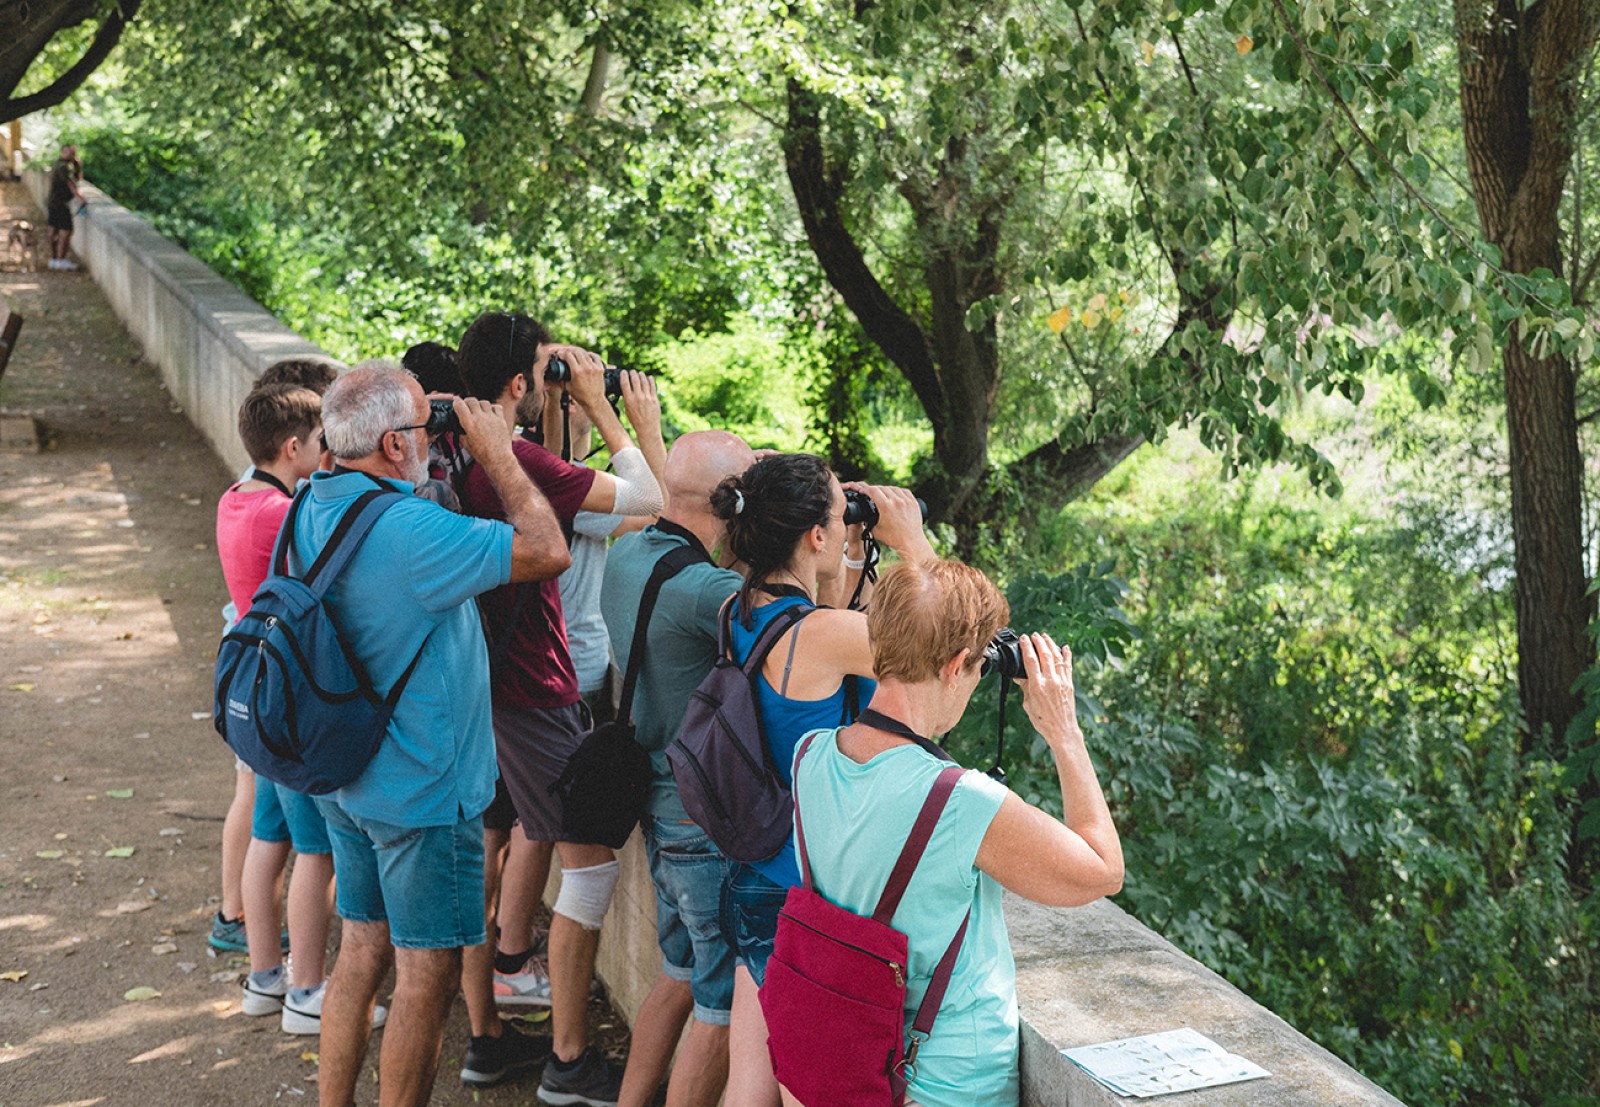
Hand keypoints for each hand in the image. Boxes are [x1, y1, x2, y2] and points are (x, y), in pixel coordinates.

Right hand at [454, 396, 511, 460]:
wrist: (498, 458)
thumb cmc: (482, 454)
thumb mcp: (466, 445)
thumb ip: (460, 435)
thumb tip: (456, 431)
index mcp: (469, 423)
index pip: (459, 405)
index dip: (456, 402)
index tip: (456, 402)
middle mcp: (480, 417)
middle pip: (471, 400)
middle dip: (467, 402)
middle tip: (467, 406)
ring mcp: (491, 417)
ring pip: (484, 402)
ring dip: (480, 405)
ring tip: (479, 410)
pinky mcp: (501, 420)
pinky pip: (497, 407)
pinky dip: (493, 408)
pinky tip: (491, 413)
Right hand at [552, 344, 606, 410]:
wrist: (594, 401)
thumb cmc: (580, 396)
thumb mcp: (567, 386)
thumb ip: (561, 377)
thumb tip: (557, 369)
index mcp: (577, 372)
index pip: (568, 355)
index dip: (561, 353)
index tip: (559, 355)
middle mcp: (586, 368)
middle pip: (576, 351)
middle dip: (568, 350)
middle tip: (565, 353)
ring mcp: (594, 367)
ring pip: (585, 353)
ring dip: (577, 352)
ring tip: (573, 354)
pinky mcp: (600, 368)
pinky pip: (595, 356)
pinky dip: (589, 354)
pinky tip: (586, 356)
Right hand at [619, 370, 660, 440]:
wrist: (647, 428)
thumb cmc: (636, 421)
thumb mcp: (627, 409)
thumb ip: (627, 399)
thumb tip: (627, 390)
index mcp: (629, 400)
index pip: (625, 383)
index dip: (624, 375)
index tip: (624, 372)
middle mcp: (638, 397)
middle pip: (635, 380)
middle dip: (633, 373)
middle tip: (632, 371)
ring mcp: (647, 397)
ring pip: (644, 381)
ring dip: (641, 375)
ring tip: (640, 373)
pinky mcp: (655, 399)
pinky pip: (653, 387)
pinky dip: (651, 380)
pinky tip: (649, 378)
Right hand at [856, 483, 930, 557]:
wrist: (911, 542)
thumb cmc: (894, 539)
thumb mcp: (875, 530)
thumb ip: (867, 521)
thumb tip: (863, 516)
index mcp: (886, 507)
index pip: (873, 490)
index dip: (865, 490)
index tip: (863, 491)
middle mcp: (897, 501)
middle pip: (882, 488)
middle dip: (874, 490)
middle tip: (871, 494)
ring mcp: (906, 501)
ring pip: (893, 488)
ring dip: (886, 489)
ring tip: (882, 495)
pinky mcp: (913, 503)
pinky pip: (904, 491)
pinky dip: (897, 491)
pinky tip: (894, 495)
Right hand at [1017, 634, 1083, 750]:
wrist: (1062, 731)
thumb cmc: (1043, 720)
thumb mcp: (1028, 704)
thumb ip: (1025, 687)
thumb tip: (1019, 676)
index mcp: (1037, 686)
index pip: (1030, 661)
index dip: (1026, 647)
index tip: (1023, 638)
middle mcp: (1051, 681)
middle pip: (1044, 655)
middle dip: (1039, 642)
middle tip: (1034, 634)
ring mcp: (1062, 682)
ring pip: (1056, 657)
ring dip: (1051, 644)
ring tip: (1045, 636)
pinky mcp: (1070, 684)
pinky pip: (1068, 666)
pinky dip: (1066, 656)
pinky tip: (1064, 647)